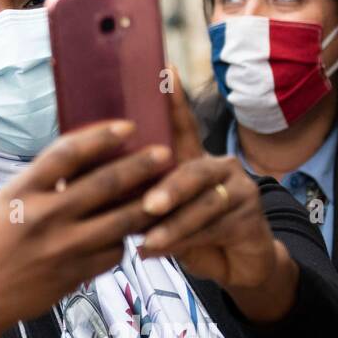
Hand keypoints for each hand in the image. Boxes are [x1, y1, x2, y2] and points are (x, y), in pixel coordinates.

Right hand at [0, 120, 170, 337]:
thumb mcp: (6, 200)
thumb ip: (42, 182)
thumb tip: (85, 157)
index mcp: (22, 191)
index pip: (67, 153)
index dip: (101, 136)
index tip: (127, 126)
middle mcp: (45, 216)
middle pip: (104, 184)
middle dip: (140, 166)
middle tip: (165, 152)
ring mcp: (63, 248)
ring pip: (120, 221)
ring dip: (149, 203)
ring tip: (168, 190)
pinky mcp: (76, 274)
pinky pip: (114, 252)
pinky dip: (126, 240)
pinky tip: (133, 231)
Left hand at [137, 70, 296, 319]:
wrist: (235, 265)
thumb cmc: (189, 233)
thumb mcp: (161, 213)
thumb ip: (138, 196)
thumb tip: (86, 183)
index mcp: (195, 158)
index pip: (183, 125)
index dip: (176, 100)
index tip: (165, 71)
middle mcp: (220, 166)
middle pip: (193, 170)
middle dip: (169, 188)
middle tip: (148, 205)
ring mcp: (240, 189)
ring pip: (204, 204)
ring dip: (173, 224)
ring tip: (148, 239)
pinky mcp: (251, 217)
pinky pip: (214, 228)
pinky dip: (184, 241)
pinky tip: (158, 250)